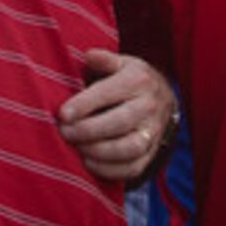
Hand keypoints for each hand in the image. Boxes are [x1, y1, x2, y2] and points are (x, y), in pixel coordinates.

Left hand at [59, 49, 175, 183]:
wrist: (162, 98)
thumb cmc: (130, 78)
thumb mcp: (120, 62)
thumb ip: (103, 60)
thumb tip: (88, 55)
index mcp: (138, 80)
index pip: (110, 92)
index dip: (85, 104)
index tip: (62, 114)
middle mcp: (148, 106)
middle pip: (120, 122)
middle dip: (88, 130)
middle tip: (64, 132)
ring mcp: (152, 132)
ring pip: (129, 148)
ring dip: (99, 152)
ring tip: (77, 149)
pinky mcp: (151, 152)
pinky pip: (133, 167)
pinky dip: (110, 170)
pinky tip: (89, 162)